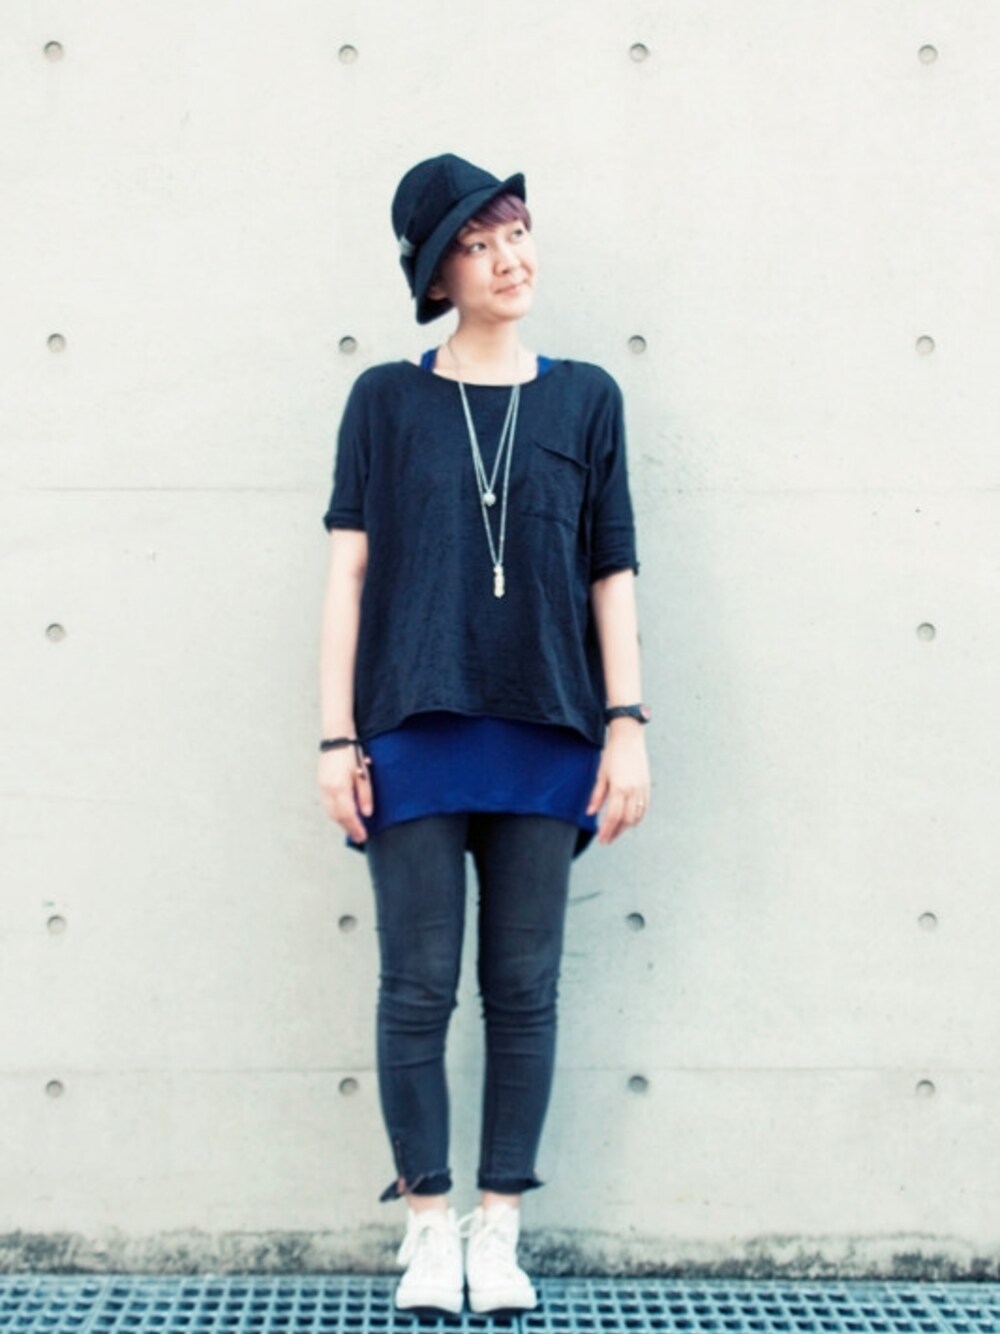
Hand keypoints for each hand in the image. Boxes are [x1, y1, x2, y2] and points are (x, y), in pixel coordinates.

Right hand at [318, 745, 372, 842]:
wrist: (337, 739)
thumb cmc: (352, 754)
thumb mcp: (364, 775)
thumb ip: (365, 795)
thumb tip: (366, 813)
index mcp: (339, 788)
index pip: (348, 815)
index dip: (356, 828)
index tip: (363, 837)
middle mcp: (328, 791)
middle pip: (337, 817)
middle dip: (348, 828)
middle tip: (359, 837)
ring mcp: (322, 788)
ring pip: (330, 812)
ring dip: (341, 822)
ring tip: (352, 828)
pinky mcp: (320, 785)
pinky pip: (327, 805)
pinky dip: (335, 813)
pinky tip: (343, 815)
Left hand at [586, 722, 649, 844]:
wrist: (629, 738)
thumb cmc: (613, 754)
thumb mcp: (601, 774)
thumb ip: (597, 795)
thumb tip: (590, 812)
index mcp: (619, 788)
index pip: (613, 816)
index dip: (607, 830)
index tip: (602, 838)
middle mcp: (633, 791)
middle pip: (625, 820)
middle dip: (616, 832)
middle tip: (607, 839)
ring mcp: (642, 789)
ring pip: (636, 816)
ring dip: (626, 827)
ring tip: (616, 832)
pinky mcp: (646, 786)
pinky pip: (644, 808)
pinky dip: (638, 818)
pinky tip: (630, 822)